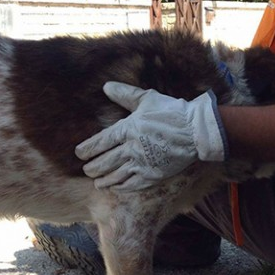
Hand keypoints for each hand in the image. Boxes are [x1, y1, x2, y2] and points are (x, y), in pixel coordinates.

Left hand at [75, 82, 226, 190]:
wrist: (195, 131)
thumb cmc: (171, 112)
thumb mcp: (147, 98)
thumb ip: (125, 94)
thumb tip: (106, 86)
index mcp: (127, 129)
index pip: (100, 143)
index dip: (87, 150)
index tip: (79, 154)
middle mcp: (131, 149)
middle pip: (104, 162)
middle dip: (92, 167)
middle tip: (86, 170)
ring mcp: (142, 164)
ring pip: (115, 176)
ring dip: (103, 180)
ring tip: (97, 182)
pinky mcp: (153, 175)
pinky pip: (132, 185)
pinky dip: (121, 187)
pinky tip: (115, 187)